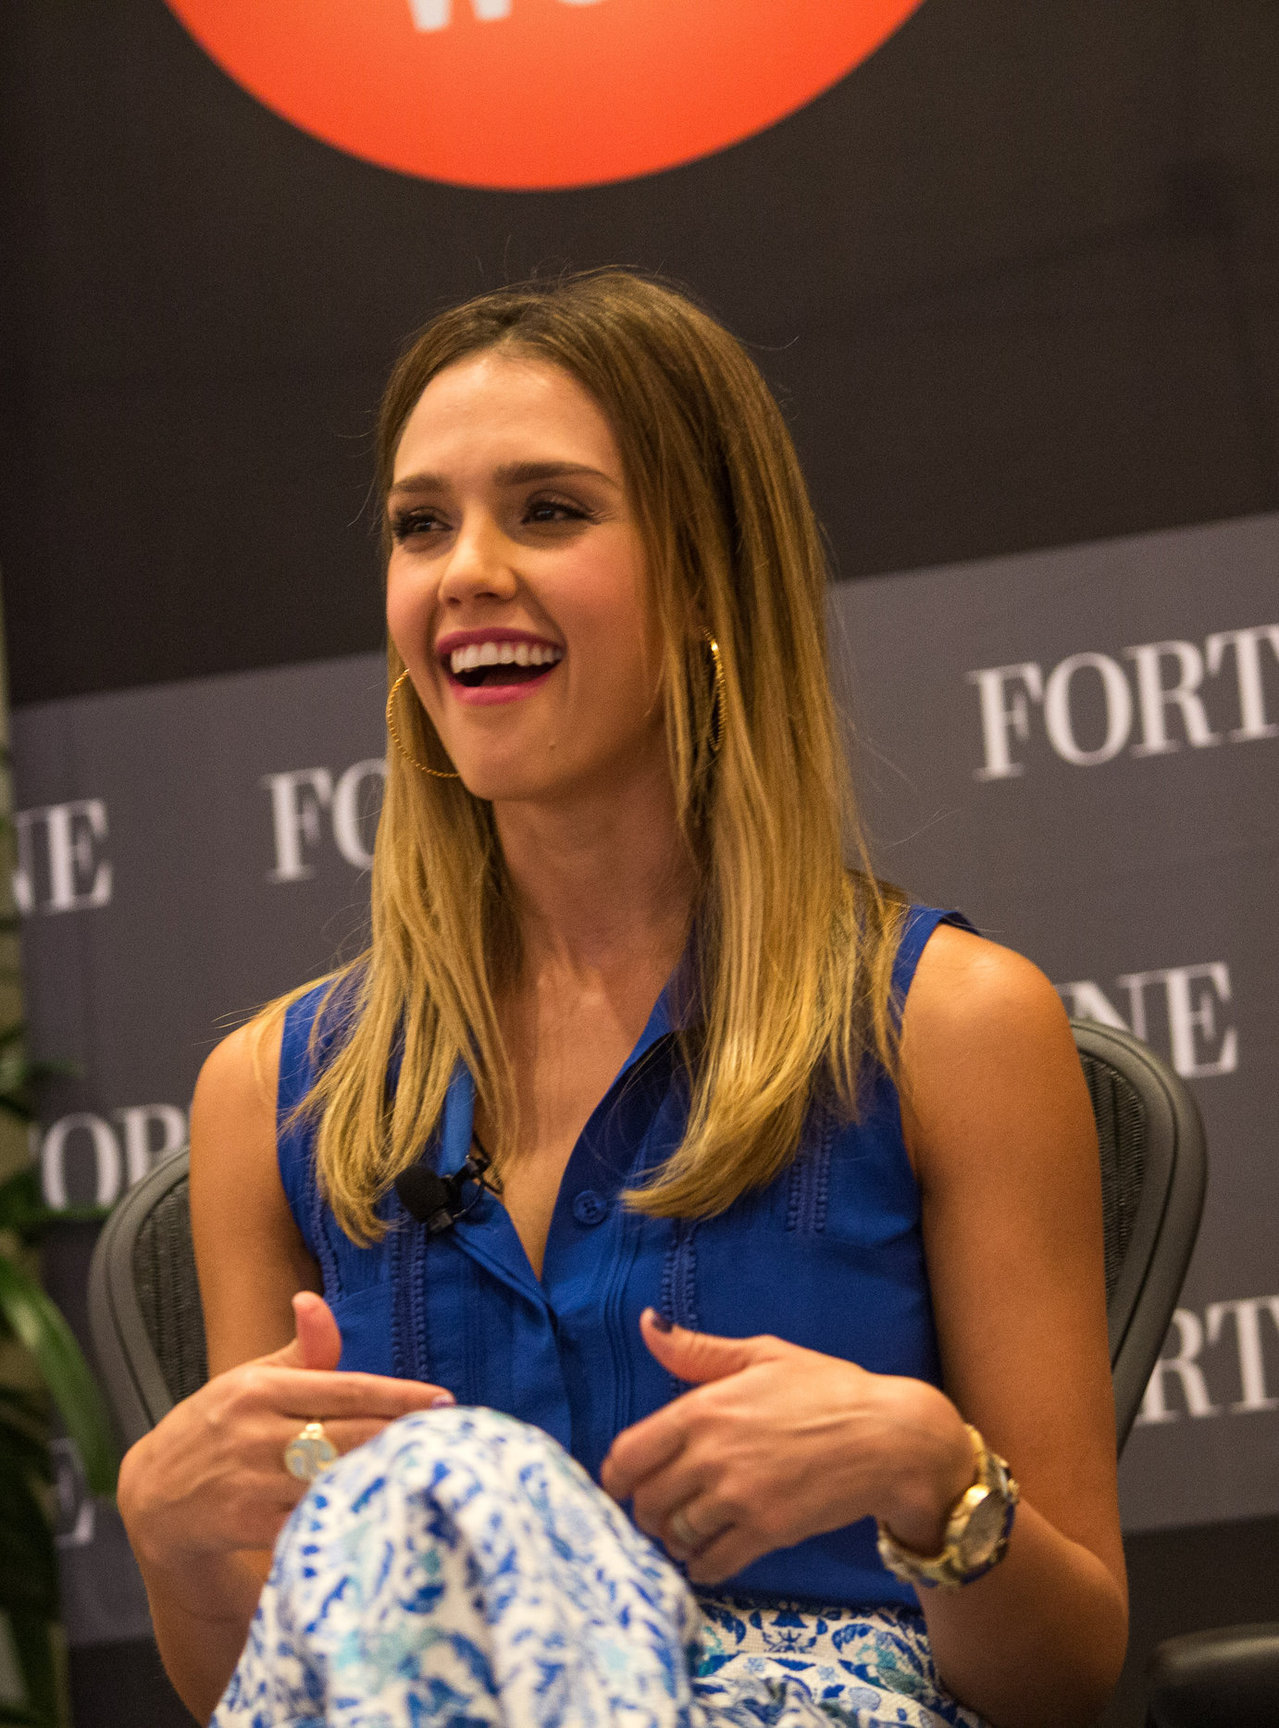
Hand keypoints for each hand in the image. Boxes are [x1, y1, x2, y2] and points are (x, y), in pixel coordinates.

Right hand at [118, 1292, 453, 1581]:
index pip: (345, 1387)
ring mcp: (252, 1482)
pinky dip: (346, 1513)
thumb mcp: (251, 1379)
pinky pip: (311, 1519)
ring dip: (381, 1474)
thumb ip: (301, 1349)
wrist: (154, 1498)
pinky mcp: (249, 1525)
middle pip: (348, 1434)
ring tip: (427, 1467)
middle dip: (402, 1435)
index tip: (442, 1400)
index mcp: (260, 1388)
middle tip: (450, 1436)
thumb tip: (315, 1300)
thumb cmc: (218, 1428)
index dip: (398, 1395)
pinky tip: (384, 1508)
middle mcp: (255, 1433)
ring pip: (333, 1478)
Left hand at [600, 1310, 970, 1584]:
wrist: (888, 1438)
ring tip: (685, 1531)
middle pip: (647, 1501)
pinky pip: (712, 1562)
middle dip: (645, 1510)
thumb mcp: (762, 1354)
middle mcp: (712, 1455)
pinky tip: (708, 1555)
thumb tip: (646, 1325)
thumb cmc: (828, 1389)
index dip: (616, 1477)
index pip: (629, 1455)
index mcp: (704, 1408)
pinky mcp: (767, 1532)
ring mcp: (739, 1497)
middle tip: (658, 1511)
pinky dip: (702, 1565)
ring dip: (674, 1538)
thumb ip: (698, 1351)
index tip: (621, 1486)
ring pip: (676, 1534)